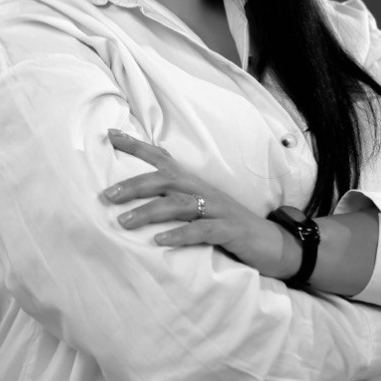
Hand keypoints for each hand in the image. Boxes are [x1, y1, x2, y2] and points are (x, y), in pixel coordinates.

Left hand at [103, 130, 301, 279]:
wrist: (274, 245)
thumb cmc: (229, 227)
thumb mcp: (199, 210)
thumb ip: (173, 203)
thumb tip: (133, 204)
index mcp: (194, 183)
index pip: (162, 158)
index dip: (137, 146)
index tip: (109, 136)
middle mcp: (203, 190)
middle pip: (165, 179)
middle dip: (134, 184)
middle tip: (106, 195)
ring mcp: (218, 209)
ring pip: (179, 204)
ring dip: (149, 211)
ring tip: (123, 222)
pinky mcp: (230, 230)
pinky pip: (203, 230)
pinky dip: (180, 234)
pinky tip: (160, 242)